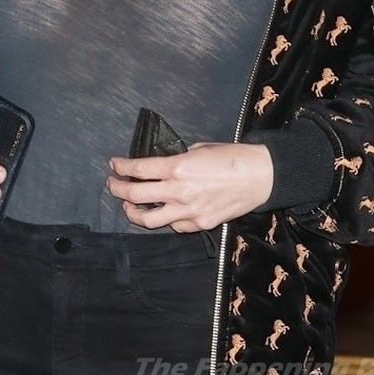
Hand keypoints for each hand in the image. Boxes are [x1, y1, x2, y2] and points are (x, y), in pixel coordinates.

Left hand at [106, 142, 272, 231]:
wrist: (260, 176)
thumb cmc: (232, 157)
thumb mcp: (199, 149)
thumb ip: (177, 159)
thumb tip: (162, 166)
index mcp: (177, 168)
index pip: (138, 170)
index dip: (121, 167)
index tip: (114, 165)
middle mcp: (178, 191)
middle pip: (136, 195)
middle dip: (118, 189)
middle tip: (113, 185)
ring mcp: (188, 212)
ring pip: (149, 220)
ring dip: (133, 212)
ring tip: (128, 207)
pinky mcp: (199, 224)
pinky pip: (174, 226)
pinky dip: (164, 219)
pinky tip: (162, 213)